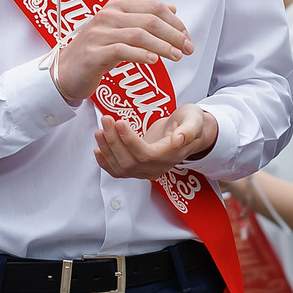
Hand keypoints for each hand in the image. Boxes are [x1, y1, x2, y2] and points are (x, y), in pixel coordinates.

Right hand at [53, 0, 192, 105]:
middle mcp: (106, 16)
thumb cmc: (95, 53)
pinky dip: (141, 55)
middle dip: (174, 35)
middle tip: (188, 49)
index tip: (187, 37)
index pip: (154, 7)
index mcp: (115, 6)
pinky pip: (122, 51)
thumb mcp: (120, 32)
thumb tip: (172, 8)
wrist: (65, 73)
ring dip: (163, 46)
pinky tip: (154, 61)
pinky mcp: (93, 53)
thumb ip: (143, 19)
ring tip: (177, 57)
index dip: (175, 22)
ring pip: (139, 35)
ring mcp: (98, 34)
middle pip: (150, 20)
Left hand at [94, 105, 218, 180]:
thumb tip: (180, 139)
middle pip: (130, 162)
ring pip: (122, 168)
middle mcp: (158, 167)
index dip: (130, 141)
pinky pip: (119, 172)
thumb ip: (190, 129)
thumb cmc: (190, 122)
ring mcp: (147, 170)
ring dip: (107, 150)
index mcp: (171, 155)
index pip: (146, 154)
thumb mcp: (195, 119)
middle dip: (114, 141)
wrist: (188, 133)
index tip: (119, 122)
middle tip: (106, 120)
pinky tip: (98, 148)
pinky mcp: (138, 168)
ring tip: (100, 130)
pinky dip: (105, 162)